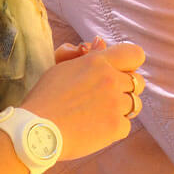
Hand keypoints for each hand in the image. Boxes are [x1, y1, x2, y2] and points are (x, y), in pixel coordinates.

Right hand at [19, 39, 145, 160]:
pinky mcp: (115, 127)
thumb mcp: (63, 68)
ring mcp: (115, 104)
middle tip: (108, 96)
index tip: (122, 71)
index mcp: (98, 62)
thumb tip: (101, 42)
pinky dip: (114, 129)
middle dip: (126, 88)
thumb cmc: (45, 98)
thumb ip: (88, 56)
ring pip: (135, 104)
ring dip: (122, 109)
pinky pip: (126, 126)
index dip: (131, 63)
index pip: (134, 54)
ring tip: (100, 114)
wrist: (36, 130)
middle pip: (137, 82)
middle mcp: (110, 80)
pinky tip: (96, 128)